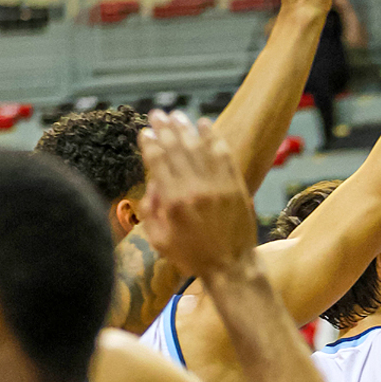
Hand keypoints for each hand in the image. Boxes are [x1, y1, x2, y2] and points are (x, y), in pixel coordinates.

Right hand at [138, 112, 257, 279]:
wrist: (231, 267)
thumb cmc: (193, 257)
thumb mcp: (160, 241)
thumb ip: (149, 212)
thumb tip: (151, 185)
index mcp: (173, 201)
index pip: (158, 161)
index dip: (150, 143)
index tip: (145, 132)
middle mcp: (194, 189)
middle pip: (176, 148)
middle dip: (164, 128)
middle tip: (157, 114)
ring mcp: (217, 186)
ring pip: (199, 147)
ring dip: (186, 127)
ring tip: (177, 115)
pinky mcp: (235, 186)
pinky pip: (223, 155)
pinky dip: (213, 137)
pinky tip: (205, 125)